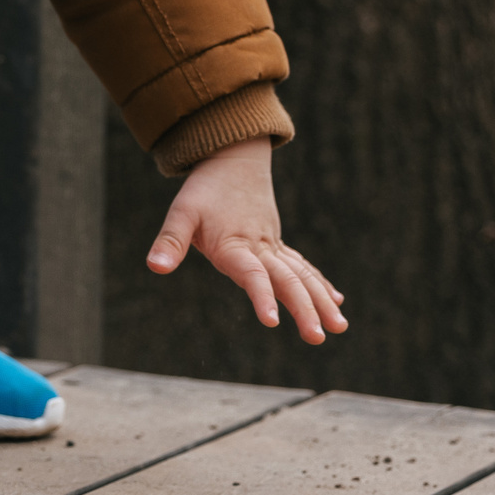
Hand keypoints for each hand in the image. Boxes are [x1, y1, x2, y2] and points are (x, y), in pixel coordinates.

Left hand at [146, 138, 347, 343]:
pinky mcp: (277, 243)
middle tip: (317, 338)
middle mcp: (259, 247)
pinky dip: (320, 283)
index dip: (262, 297)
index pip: (252, 274)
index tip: (274, 322)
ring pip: (302, 275)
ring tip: (340, 327)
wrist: (234, 156)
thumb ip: (170, 241)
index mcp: (234, 244)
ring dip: (321, 300)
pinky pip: (302, 265)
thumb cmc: (205, 188)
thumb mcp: (182, 211)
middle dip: (305, 310)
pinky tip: (336, 301)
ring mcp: (272, 245)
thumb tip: (155, 267)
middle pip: (286, 280)